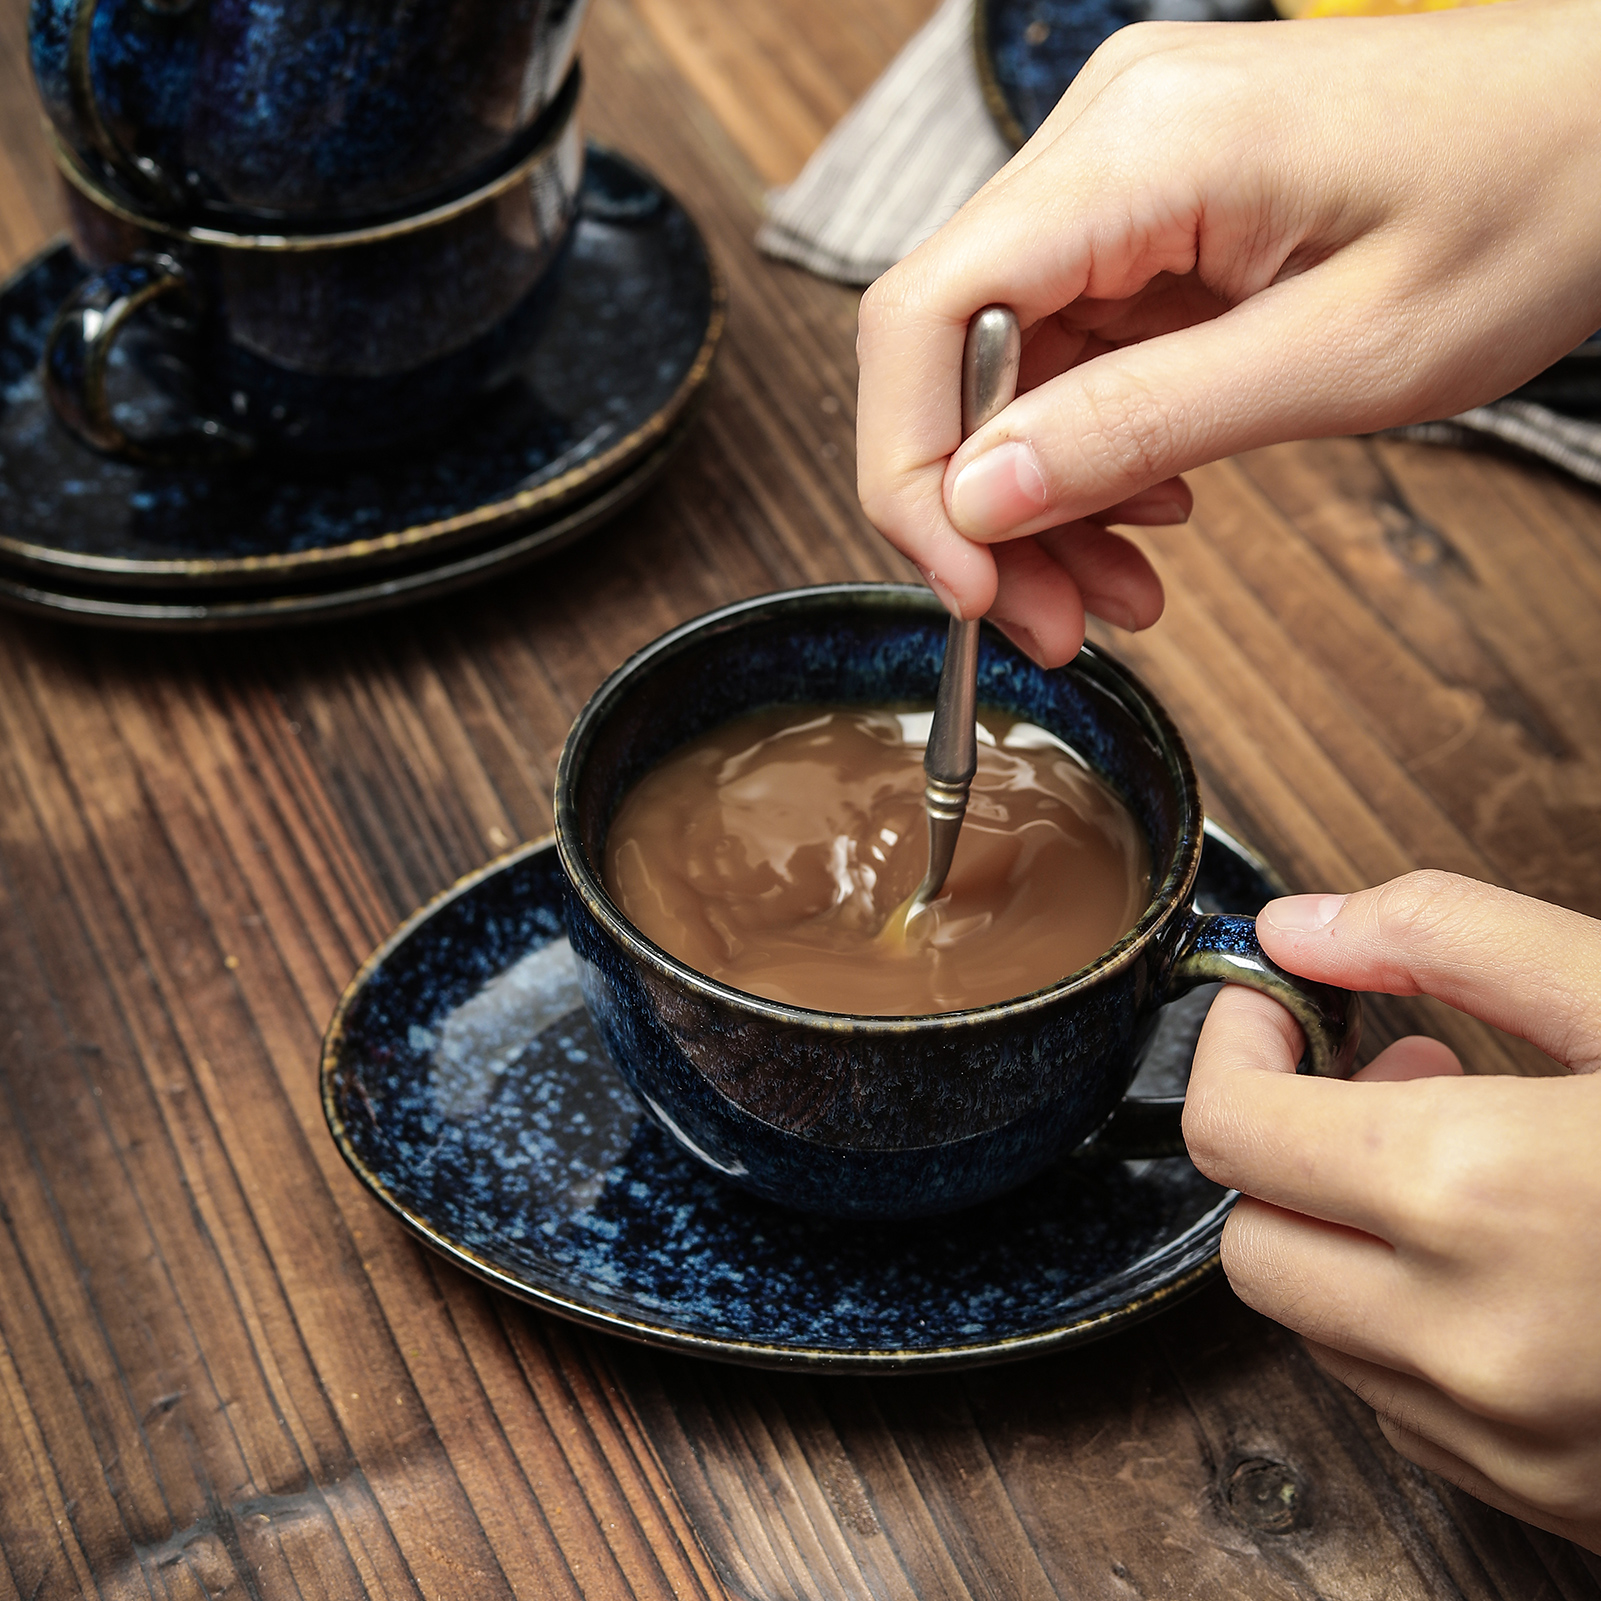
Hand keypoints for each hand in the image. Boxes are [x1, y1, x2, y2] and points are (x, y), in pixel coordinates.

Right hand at [856, 0, 1600, 663]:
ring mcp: (1124, 171)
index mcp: (1142, 150)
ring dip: (1043, 499)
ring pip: (1006, 367)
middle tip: (1050, 622)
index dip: (911, 470)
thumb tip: (977, 500)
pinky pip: (1073, 349)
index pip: (923, 314)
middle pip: (952, 352)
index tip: (969, 584)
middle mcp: (1105, 140)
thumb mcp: (1342, 357)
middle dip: (985, 510)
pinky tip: (1151, 510)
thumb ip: (1140, 428)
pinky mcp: (1152, 209)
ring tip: (1117, 593)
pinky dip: (1092, 451)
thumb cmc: (1536, 202)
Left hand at [1183, 870, 1600, 1550]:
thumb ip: (1448, 935)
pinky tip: (1515, 1261)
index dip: (1233, 1048)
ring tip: (1476, 1163)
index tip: (1271, 1008)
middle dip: (1289, 1148)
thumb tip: (1301, 925)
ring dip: (1353, 1233)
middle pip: (1254, 1239)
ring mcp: (1512, 1441)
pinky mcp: (1552, 1499)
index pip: (1231, 1130)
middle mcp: (1471, 1340)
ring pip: (1320, 1326)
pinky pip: (1401, 1404)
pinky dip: (1413, 1321)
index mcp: (1479, 1195)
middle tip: (1391, 1078)